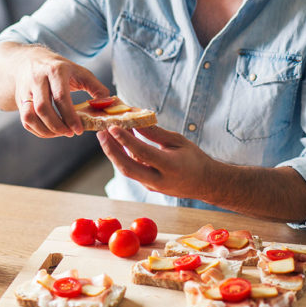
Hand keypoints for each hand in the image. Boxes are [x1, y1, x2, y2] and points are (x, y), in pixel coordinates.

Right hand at [12, 45, 108, 137]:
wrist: (28, 60)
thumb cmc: (59, 68)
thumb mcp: (79, 71)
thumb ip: (96, 87)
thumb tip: (108, 103)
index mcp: (55, 71)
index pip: (61, 97)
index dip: (70, 116)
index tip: (79, 130)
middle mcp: (37, 79)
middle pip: (43, 108)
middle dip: (57, 126)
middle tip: (70, 133)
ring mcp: (26, 90)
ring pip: (30, 116)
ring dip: (45, 130)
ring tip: (60, 133)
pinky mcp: (19, 99)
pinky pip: (25, 120)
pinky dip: (37, 130)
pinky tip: (50, 131)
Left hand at [97, 125, 214, 198]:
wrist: (205, 184)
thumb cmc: (194, 159)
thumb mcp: (178, 141)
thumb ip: (155, 133)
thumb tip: (136, 120)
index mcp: (170, 167)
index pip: (142, 153)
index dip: (125, 140)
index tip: (112, 127)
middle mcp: (158, 180)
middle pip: (127, 168)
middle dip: (111, 150)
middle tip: (100, 133)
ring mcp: (152, 186)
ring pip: (126, 170)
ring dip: (113, 153)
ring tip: (104, 135)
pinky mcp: (148, 186)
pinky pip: (131, 170)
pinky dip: (122, 156)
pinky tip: (117, 143)